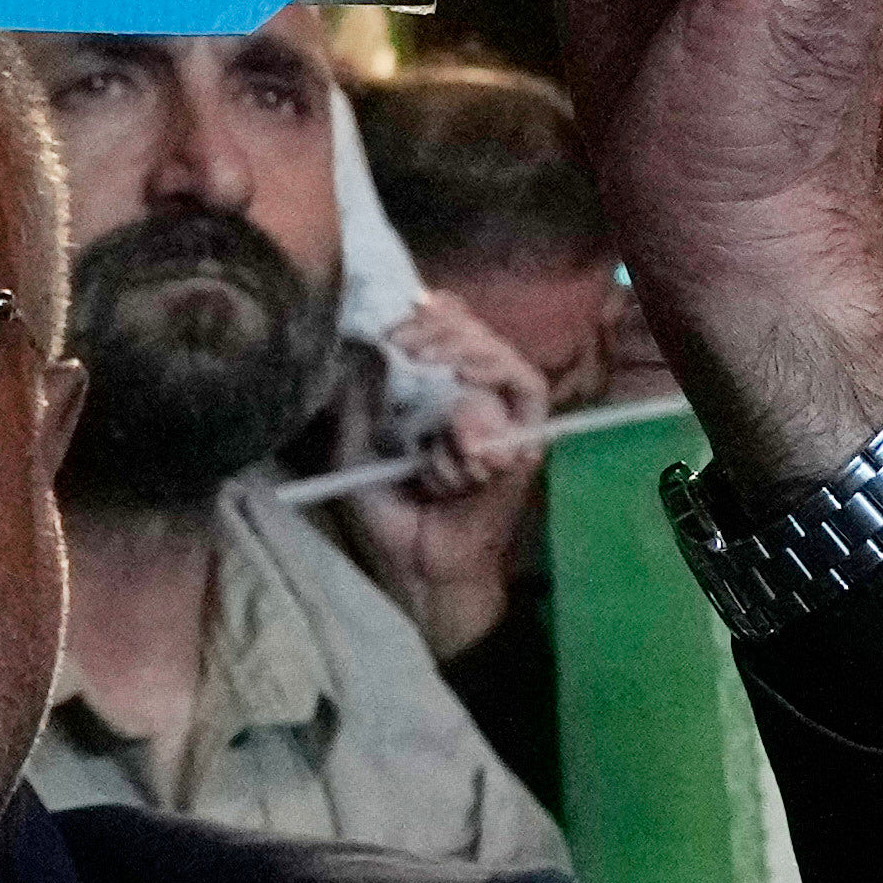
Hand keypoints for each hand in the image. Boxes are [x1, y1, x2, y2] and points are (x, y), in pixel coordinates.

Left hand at [324, 290, 557, 652]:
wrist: (417, 566)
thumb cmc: (392, 508)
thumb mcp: (357, 445)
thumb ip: (359, 399)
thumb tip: (362, 344)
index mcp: (443, 392)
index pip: (453, 329)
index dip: (431, 315)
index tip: (396, 319)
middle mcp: (480, 400)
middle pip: (481, 335)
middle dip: (443, 329)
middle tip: (406, 341)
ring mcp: (507, 424)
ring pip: (506, 362)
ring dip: (466, 355)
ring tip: (429, 361)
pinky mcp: (524, 451)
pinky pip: (523, 403)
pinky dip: (491, 398)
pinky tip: (461, 398)